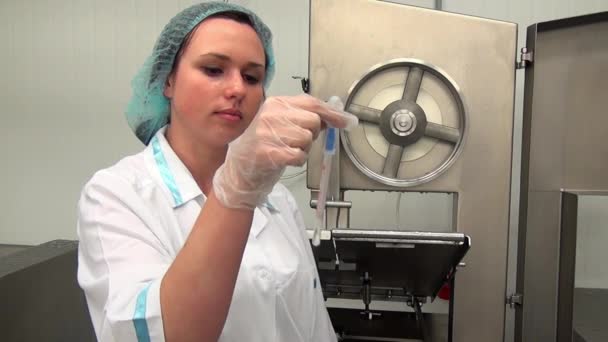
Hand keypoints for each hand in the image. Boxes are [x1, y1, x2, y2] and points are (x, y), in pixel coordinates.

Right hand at [212, 94, 356, 208]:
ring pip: (307, 139)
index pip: (312, 103)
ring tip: (287, 150)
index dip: (333, 113)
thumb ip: (304, 117)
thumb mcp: (282, 124)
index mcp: (276, 103)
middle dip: (313, 134)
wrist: (239, 171)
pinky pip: (299, 155)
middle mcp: (271, 115)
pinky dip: (297, 160)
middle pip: (313, 121)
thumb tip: (336, 116)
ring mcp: (267, 133)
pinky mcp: (268, 153)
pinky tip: (285, 159)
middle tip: (298, 141)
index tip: (348, 121)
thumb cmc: (264, 146)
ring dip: (303, 149)